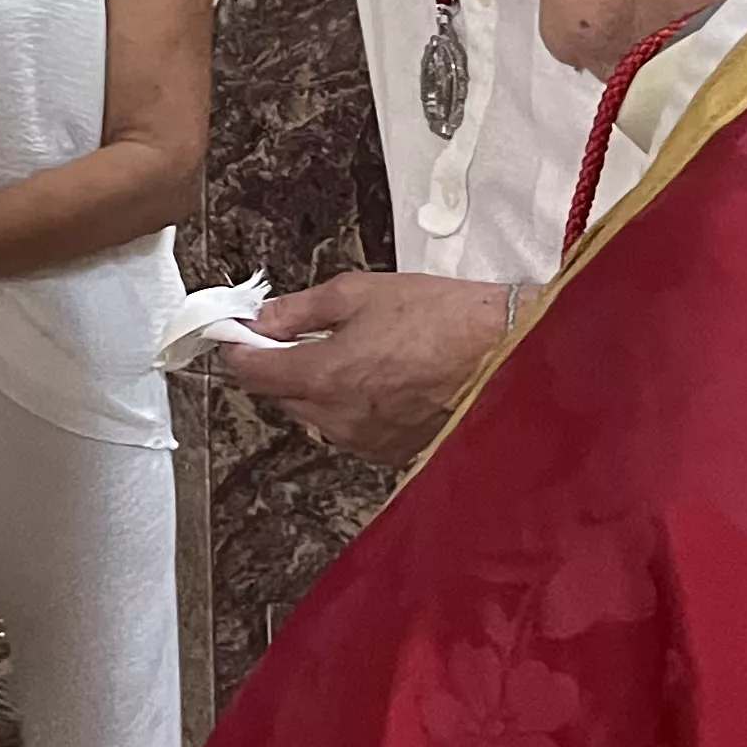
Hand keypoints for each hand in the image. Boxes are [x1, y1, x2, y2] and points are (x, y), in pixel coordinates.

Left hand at [215, 270, 513, 465]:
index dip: (239, 350)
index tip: (237, 335)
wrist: (509, 353)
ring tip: (356, 352)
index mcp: (326, 376)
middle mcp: (339, 418)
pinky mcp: (393, 454)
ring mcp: (366, 442)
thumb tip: (261, 319)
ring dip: (319, 387)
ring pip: (316, 415)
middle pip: (281, 396)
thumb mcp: (360, 292)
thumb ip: (300, 309)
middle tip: (300, 333)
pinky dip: (352, 406)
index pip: (253, 374)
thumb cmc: (444, 318)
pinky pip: (351, 429)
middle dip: (282, 365)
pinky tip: (380, 378)